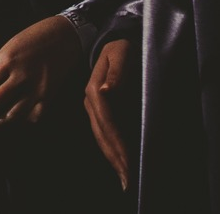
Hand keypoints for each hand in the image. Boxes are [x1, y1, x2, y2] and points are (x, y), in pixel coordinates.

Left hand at [0, 14, 83, 129]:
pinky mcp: (49, 98)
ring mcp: (37, 90)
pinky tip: (8, 122)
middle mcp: (22, 77)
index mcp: (8, 60)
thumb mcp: (8, 47)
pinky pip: (31, 118)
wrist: (65, 37)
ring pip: (11, 117)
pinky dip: (18, 123)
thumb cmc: (32, 38)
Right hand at [84, 38, 133, 189]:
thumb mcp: (121, 52)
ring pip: (101, 137)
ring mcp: (93, 106)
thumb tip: (107, 92)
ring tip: (124, 176)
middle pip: (103, 136)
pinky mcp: (99, 108)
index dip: (117, 145)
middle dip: (115, 159)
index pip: (108, 124)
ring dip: (112, 157)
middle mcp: (91, 101)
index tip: (128, 164)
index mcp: (95, 90)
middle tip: (128, 181)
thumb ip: (117, 72)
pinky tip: (119, 160)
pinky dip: (111, 148)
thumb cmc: (122, 46)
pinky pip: (104, 132)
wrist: (113, 39)